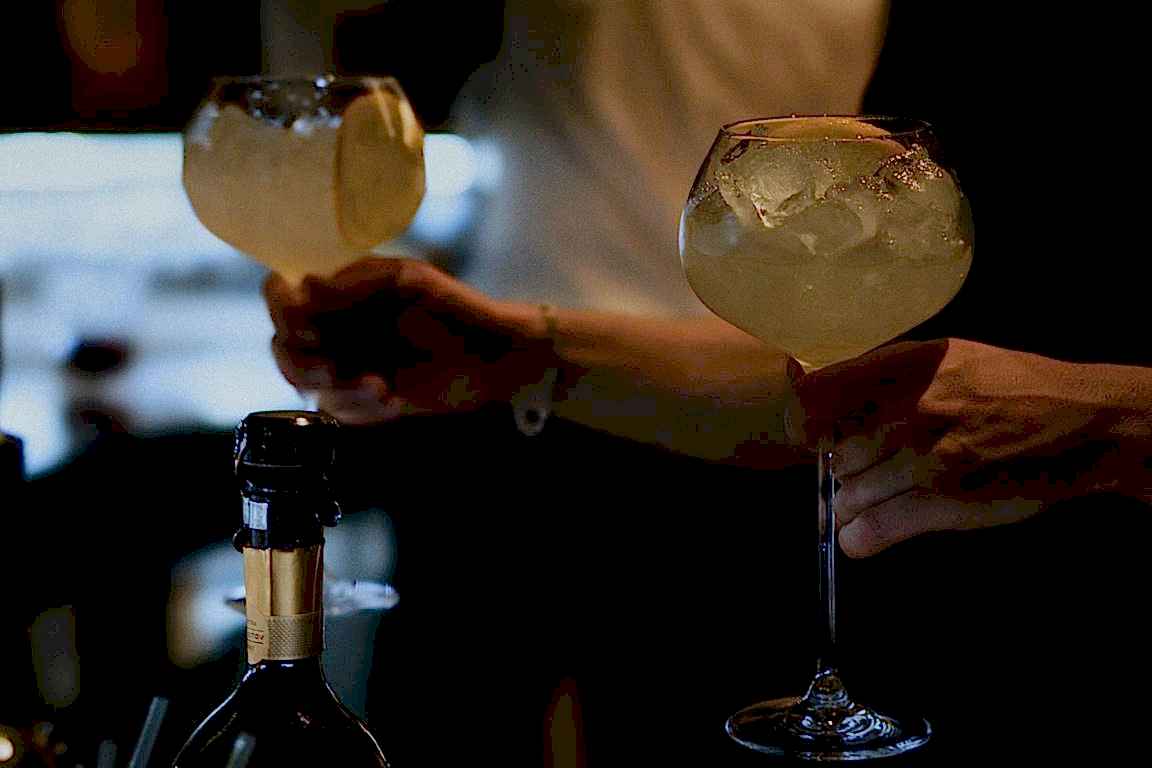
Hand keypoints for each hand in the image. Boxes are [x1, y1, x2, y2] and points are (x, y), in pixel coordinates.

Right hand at [264, 257, 549, 424]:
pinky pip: (339, 411)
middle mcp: (332, 326)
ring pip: (306, 384)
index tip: (307, 323)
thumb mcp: (407, 281)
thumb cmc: (452, 306)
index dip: (281, 309)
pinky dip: (361, 408)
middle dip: (300, 362)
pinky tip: (392, 398)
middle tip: (330, 367)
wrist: (492, 355)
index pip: (279, 293)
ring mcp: (345, 364)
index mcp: (336, 290)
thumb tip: (305, 286)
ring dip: (335, 389)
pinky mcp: (364, 400)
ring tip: (377, 386)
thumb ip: (356, 282)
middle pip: (282, 346)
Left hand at [790, 339, 1150, 556]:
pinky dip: (861, 538)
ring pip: (847, 495)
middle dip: (841, 469)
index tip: (811, 436)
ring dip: (852, 506)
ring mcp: (924, 458)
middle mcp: (908, 408)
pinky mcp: (942, 502)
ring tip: (874, 501)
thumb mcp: (946, 356)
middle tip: (862, 472)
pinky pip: (872, 530)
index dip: (804, 422)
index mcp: (905, 367)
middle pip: (832, 453)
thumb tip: (812, 386)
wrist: (1083, 424)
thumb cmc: (1010, 386)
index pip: (815, 396)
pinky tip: (865, 535)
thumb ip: (884, 372)